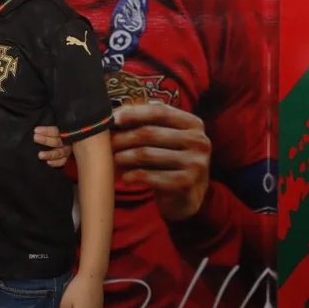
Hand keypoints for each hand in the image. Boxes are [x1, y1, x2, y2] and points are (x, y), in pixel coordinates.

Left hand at [34, 126, 72, 166]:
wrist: (72, 142)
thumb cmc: (56, 134)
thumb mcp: (56, 130)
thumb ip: (50, 130)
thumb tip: (37, 129)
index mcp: (64, 132)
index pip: (55, 131)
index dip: (46, 131)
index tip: (36, 130)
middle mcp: (66, 141)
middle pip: (56, 142)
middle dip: (45, 140)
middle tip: (35, 138)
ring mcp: (67, 151)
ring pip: (59, 153)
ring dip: (49, 154)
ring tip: (40, 155)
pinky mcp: (67, 158)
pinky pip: (62, 161)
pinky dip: (56, 163)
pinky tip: (48, 163)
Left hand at [111, 103, 210, 220]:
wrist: (188, 195)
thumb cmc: (171, 161)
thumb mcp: (166, 139)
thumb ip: (148, 124)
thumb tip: (115, 114)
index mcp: (194, 124)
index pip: (161, 111)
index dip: (135, 113)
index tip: (114, 118)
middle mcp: (199, 141)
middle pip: (150, 133)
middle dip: (124, 137)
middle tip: (109, 144)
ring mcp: (195, 163)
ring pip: (146, 154)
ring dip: (124, 156)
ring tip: (115, 159)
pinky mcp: (186, 182)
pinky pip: (150, 175)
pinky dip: (133, 175)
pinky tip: (126, 177)